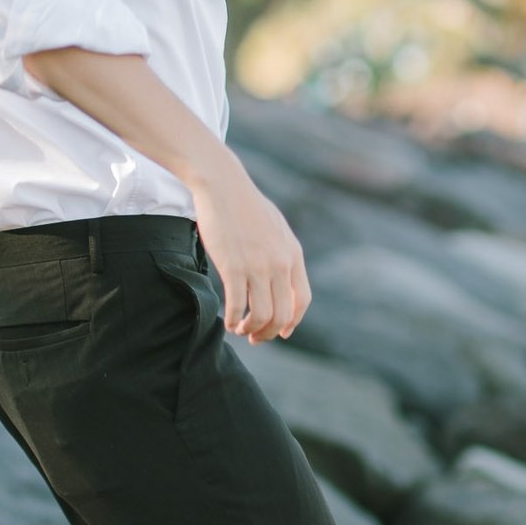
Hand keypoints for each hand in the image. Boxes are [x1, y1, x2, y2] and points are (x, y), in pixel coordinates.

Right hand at [189, 171, 311, 343]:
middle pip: (283, 314)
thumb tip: (284, 278)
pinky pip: (237, 306)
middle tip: (256, 338)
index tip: (280, 332)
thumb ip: (283, 254)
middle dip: (269, 333)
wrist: (223, 186)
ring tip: (240, 330)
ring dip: (251, 330)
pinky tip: (228, 322)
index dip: (292, 322)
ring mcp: (257, 266)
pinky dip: (234, 320)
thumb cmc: (246, 207)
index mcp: (293, 255)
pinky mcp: (233, 266)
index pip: (302, 300)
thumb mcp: (277, 229)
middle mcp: (280, 264)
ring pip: (262, 316)